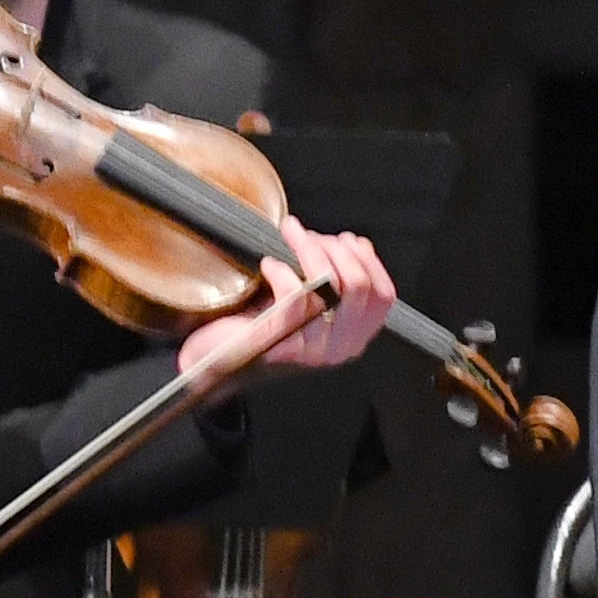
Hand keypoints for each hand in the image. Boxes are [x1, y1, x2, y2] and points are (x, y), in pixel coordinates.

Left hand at [173, 221, 397, 396]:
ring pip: (328, 285)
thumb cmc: (258, 327)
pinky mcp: (281, 341)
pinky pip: (295, 296)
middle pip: (358, 285)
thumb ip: (336, 282)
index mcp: (352, 339)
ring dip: (308, 249)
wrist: (215, 361)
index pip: (382, 295)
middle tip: (308, 235)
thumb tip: (357, 246)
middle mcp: (338, 348)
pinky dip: (282, 270)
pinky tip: (268, 264)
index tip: (345, 240)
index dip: (367, 260)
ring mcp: (311, 349)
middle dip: (335, 248)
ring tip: (289, 237)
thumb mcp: (309, 303)